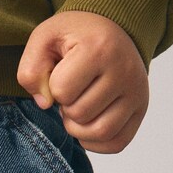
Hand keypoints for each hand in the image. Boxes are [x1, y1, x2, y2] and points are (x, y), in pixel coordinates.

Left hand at [16, 11, 148, 152]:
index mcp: (100, 48)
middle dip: (65, 107)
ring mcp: (137, 91)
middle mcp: (125, 70)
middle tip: (71, 91)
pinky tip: (89, 122)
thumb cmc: (75, 37)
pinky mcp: (141, 109)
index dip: (52, 87)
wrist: (112, 29)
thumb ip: (31, 69)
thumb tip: (45, 103)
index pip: (61, 91)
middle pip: (79, 115)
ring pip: (98, 132)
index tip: (61, 73)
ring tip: (78, 106)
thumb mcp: (45, 39)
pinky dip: (95, 141)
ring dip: (78, 128)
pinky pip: (115, 143)